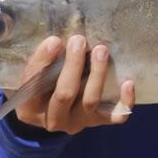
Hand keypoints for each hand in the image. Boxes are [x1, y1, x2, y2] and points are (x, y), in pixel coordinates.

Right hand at [12, 35, 134, 133]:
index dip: (43, 62)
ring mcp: (78, 122)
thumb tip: (54, 36)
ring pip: (90, 101)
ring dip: (97, 74)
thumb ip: (39, 59)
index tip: (55, 40)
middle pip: (64, 95)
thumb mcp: (32, 73)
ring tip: (101, 50)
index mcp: (29, 108)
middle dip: (73, 65)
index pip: (33, 86)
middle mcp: (53, 119)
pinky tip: (128, 82)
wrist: (51, 110)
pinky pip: (115, 116)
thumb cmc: (41, 82)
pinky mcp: (98, 121)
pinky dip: (125, 101)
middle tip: (79, 40)